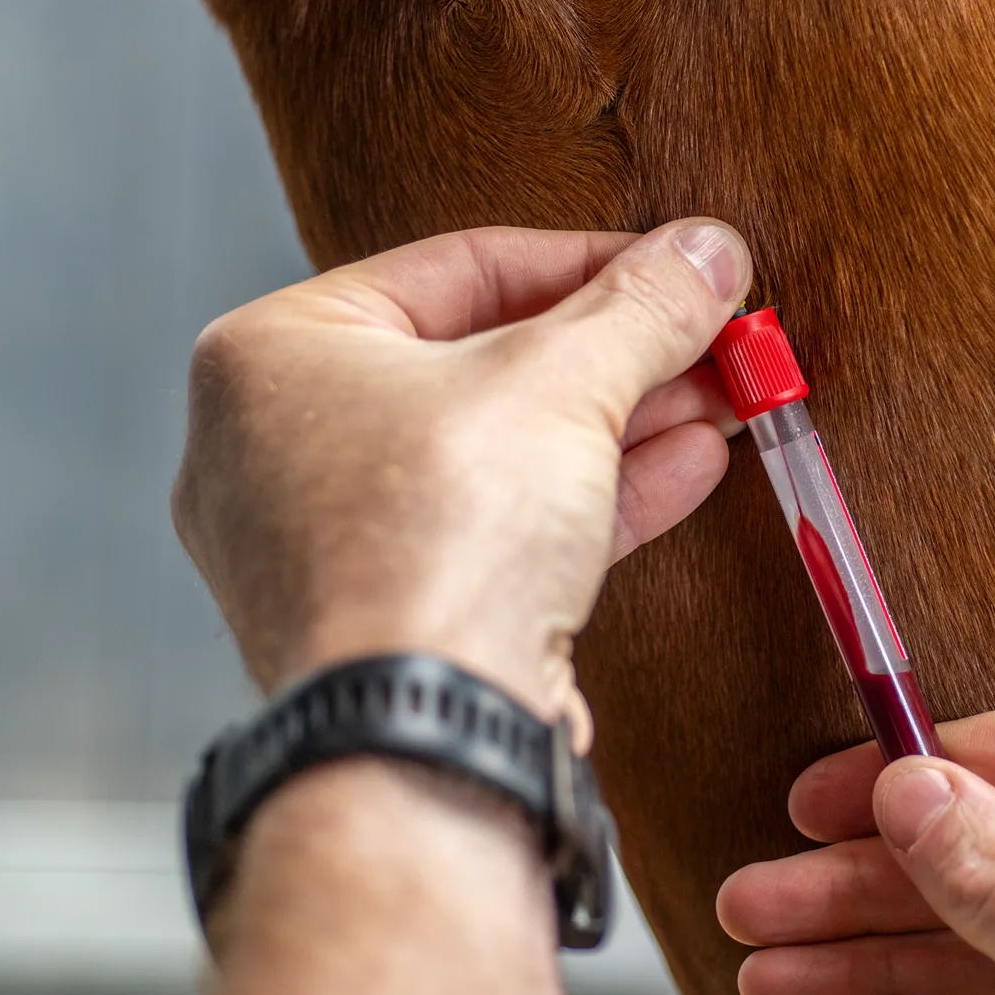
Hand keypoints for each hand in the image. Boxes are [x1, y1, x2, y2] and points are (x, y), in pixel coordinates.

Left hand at [171, 220, 750, 736]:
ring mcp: (330, 543)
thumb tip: (707, 252)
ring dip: (619, 422)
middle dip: (617, 352)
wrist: (418, 741)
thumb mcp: (562, 384)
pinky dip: (590, 495)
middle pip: (484, 362)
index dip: (590, 260)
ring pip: (499, 452)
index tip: (676, 264)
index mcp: (275, 354)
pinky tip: (685, 464)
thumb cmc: (433, 545)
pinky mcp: (392, 617)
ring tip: (719, 398)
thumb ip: (641, 307)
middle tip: (709, 336)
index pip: (459, 267)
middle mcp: (280, 446)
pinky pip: (497, 529)